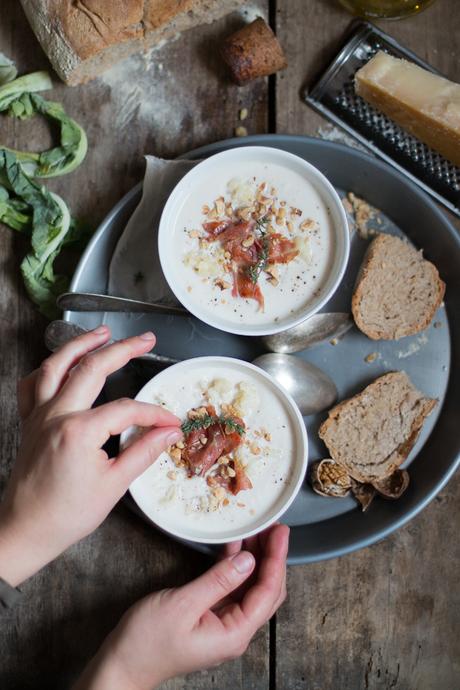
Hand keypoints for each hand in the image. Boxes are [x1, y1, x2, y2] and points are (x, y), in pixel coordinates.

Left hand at [0, 326, 181, 586]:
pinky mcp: (29, 422)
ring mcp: (38, 415)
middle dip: (123, 349)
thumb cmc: (66, 514)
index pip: (127, 409)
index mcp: (79, 431)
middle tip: (145, 339)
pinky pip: (33, 384)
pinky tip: (61, 362)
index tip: (171, 422)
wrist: (25, 530)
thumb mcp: (114, 485)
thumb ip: (144, 452)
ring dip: (80, 344)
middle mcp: (55, 415)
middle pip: (92, 369)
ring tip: (102, 332)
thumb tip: (168, 432)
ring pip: (56, 365)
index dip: (153, 413)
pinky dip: (47, 368)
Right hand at [74, 524, 288, 689]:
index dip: (277, 558)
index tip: (280, 532)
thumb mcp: (183, 605)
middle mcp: (235, 630)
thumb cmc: (147, 642)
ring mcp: (223, 624)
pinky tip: (235, 546)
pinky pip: (231, 589)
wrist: (121, 664)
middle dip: (271, 557)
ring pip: (250, 587)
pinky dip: (235, 566)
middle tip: (273, 527)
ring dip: (255, 559)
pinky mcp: (210, 617)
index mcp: (234, 633)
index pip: (268, 592)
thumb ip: (218, 581)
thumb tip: (248, 560)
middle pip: (265, 590)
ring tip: (258, 531)